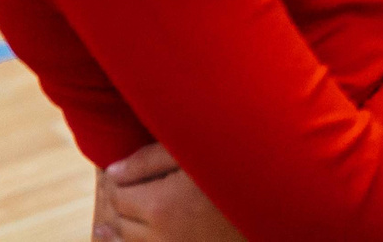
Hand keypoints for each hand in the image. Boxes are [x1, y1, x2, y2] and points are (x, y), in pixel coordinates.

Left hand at [97, 142, 241, 241]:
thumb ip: (149, 159)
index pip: (118, 195)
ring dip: (120, 233)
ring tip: (103, 229)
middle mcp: (163, 236)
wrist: (279, 195)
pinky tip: (126, 241)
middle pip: (122, 222)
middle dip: (117, 206)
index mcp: (159, 206)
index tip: (116, 172)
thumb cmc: (237, 161)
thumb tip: (111, 173)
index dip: (116, 181)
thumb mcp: (192, 150)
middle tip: (113, 192)